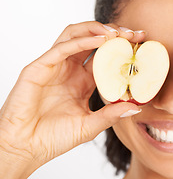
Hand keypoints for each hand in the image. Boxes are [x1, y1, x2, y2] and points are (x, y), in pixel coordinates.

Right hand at [0, 22, 142, 166]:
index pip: (104, 56)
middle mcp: (70, 69)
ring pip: (75, 35)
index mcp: (82, 80)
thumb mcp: (90, 125)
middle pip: (92, 40)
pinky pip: (62, 48)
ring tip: (117, 32)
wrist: (25, 149)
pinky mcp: (39, 67)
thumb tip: (137, 107)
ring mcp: (55, 66)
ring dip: (97, 30)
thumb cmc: (53, 138)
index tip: (142, 43)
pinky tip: (100, 41)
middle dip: (114, 33)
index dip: (122, 47)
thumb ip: (112, 114)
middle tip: (134, 33)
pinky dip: (81, 41)